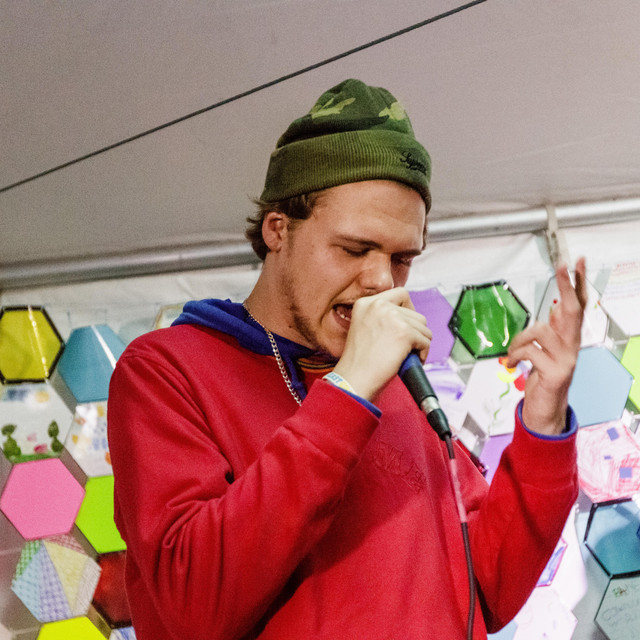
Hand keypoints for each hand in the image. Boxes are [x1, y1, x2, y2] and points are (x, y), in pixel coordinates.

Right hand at [332, 288, 431, 400]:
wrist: (354, 379)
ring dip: (419, 343)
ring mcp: (392, 317)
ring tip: (406, 355)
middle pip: (415, 313)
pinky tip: (409, 361)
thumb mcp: (364, 328)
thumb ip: (382, 318)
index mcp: (365, 303)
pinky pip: (425, 341)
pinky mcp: (404, 332)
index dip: (408, 310)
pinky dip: (422, 354)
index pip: (400, 293)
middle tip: (406, 347)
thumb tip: (408, 318)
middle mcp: (378, 305)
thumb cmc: (358, 362)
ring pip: (423, 327)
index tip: (406, 325)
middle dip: (415, 331)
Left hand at [505, 258, 587, 434]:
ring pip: (540, 330)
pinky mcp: (555, 372)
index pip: (577, 306)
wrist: (545, 409)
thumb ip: (552, 332)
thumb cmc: (543, 378)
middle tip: (563, 264)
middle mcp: (572, 346)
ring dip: (519, 339)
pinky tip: (511, 364)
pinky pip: (530, 351)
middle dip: (567, 285)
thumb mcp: (546, 351)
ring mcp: (566, 359)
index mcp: (568, 339)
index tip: (577, 262)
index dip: (577, 284)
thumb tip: (554, 311)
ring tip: (512, 353)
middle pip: (572, 309)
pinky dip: (515, 355)